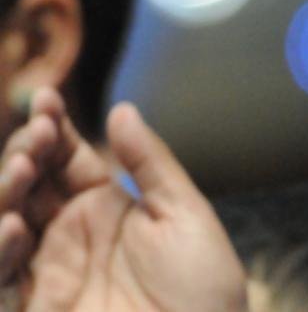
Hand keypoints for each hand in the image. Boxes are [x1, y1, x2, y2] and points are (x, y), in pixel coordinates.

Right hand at [0, 89, 246, 310]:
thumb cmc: (204, 287)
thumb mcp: (184, 215)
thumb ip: (150, 164)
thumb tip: (122, 109)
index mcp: (104, 206)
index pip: (65, 158)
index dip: (52, 128)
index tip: (46, 100)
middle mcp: (68, 235)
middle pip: (28, 185)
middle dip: (25, 153)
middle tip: (37, 135)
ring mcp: (47, 272)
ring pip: (5, 224)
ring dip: (6, 193)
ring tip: (24, 167)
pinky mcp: (35, 308)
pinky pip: (2, 279)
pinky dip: (0, 250)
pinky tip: (13, 225)